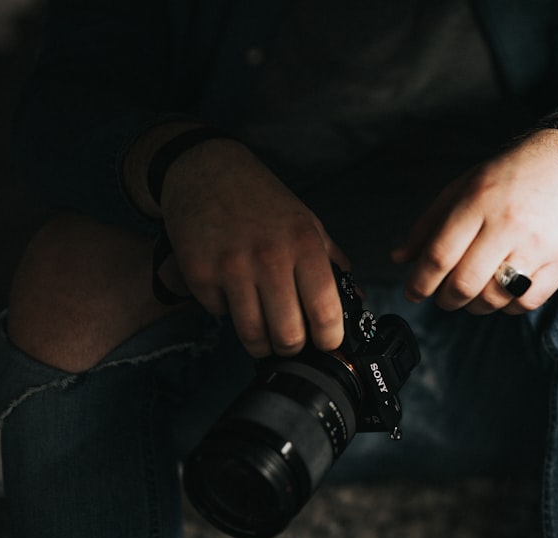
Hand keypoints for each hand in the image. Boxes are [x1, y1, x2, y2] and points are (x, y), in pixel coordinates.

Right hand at [157, 138, 349, 357]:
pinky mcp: (199, 274)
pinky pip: (220, 315)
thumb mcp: (307, 223)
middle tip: (291, 341)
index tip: (327, 343)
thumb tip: (358, 299)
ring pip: (252, 337)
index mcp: (304, 245)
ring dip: (261, 344)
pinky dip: (228, 313)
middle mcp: (270, 257)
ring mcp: (231, 267)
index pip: (326, 312)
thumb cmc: (261, 200)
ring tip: (264, 333)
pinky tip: (232, 294)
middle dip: (293, 348)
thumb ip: (332, 263)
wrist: (204, 170)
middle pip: (289, 336)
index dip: (330, 340)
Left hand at [392, 129, 557, 313]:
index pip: (440, 256)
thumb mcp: (462, 188)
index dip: (420, 282)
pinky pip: (525, 302)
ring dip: (475, 305)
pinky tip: (504, 291)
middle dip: (446, 300)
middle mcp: (508, 223)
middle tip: (444, 298)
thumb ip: (428, 225)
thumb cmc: (509, 177)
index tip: (413, 293)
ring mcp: (537, 244)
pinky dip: (508, 306)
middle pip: (464, 283)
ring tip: (473, 294)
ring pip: (494, 298)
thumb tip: (399, 259)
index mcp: (478, 201)